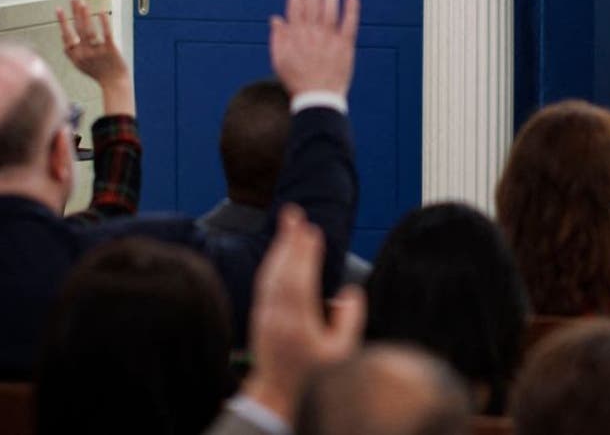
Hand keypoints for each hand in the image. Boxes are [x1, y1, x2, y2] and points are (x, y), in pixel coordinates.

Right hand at [56, 0, 133, 115]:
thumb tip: (63, 36)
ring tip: (83, 3)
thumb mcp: (80, 65)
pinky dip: (103, 22)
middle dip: (74, 13)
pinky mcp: (111, 50)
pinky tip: (101, 12)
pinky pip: (106, 34)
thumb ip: (72, 52)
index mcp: (75, 57)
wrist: (115, 83)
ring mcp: (97, 52)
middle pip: (77, 30)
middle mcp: (84, 54)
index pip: (66, 37)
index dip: (62, 22)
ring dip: (85, 15)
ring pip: (89, 30)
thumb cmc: (98, 73)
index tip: (59, 9)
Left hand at [241, 204, 365, 420]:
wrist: (277, 395)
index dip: (305, 255)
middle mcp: (277, 317)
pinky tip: (281, 249)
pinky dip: (273, 261)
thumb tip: (349, 293)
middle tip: (295, 213)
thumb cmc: (313, 376)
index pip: (299, 282)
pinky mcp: (260, 315)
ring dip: (280, 246)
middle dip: (289, 240)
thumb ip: (349, 321)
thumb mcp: (342, 354)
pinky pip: (266, 281)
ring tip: (290, 222)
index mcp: (297, 325)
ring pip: (270, 274)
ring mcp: (265, 315)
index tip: (313, 231)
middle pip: (281, 271)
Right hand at [269, 0, 359, 97]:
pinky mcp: (345, 47)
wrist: (317, 99)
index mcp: (295, 36)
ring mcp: (329, 40)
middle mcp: (311, 34)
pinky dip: (351, 10)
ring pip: (329, 10)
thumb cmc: (297, 80)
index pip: (295, 4)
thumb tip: (276, 18)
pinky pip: (349, 25)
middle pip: (312, 3)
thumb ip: (278, 38)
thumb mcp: (279, 60)